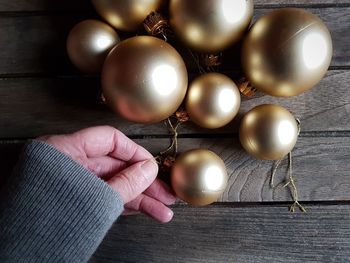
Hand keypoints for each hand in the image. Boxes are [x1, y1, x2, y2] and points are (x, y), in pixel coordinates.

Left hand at [38, 126, 175, 222]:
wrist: (19, 254)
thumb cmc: (45, 221)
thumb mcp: (94, 198)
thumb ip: (126, 183)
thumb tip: (150, 169)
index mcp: (65, 150)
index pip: (109, 140)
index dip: (135, 153)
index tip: (153, 167)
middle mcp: (70, 164)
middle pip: (116, 166)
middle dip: (144, 183)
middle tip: (165, 195)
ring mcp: (73, 184)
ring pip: (114, 185)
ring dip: (139, 198)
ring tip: (162, 211)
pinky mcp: (76, 201)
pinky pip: (105, 198)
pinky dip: (125, 205)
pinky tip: (146, 211)